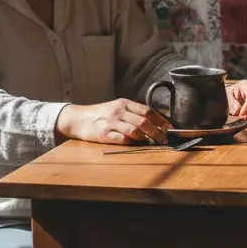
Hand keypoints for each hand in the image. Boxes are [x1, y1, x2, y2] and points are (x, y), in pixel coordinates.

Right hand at [55, 98, 170, 144]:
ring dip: (147, 138)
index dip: (161, 120)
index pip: (147, 110)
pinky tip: (136, 144)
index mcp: (124, 103)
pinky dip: (132, 142)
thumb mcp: (116, 107)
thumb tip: (154, 121)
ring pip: (135, 130)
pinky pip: (122, 139)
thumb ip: (132, 112)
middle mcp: (119, 111)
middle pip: (144, 121)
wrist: (76, 118)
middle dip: (158, 131)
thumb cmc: (99, 114)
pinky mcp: (104, 134)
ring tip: (152, 143)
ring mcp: (111, 122)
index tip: (169, 128)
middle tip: (164, 139)